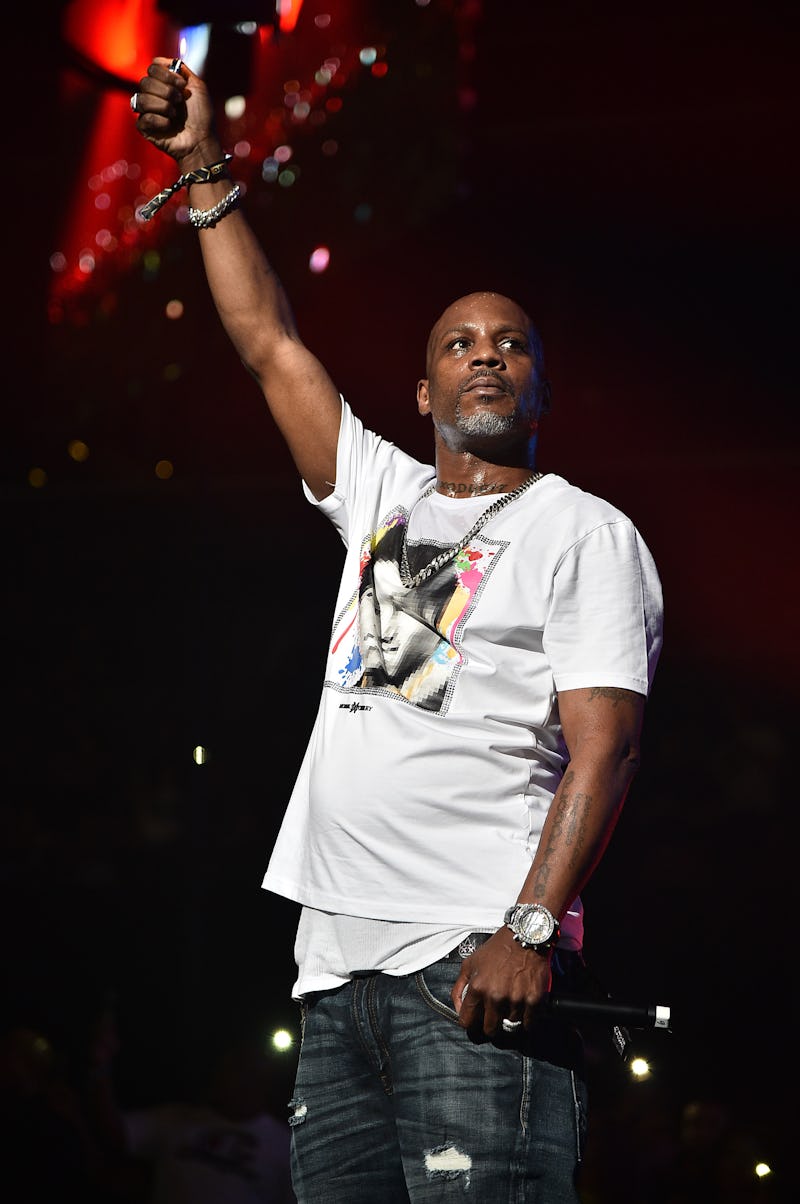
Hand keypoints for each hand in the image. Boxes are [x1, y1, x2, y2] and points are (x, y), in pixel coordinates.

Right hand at [132, 57, 219, 171]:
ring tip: (175, 115)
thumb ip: (182, 69)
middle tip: (180, 102)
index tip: (182, 85)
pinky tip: (169, 127)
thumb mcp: (197, 86)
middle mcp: (153, 94)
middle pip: (145, 81)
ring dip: (163, 106)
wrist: (201, 140)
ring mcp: (147, 110)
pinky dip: (160, 122)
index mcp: (164, 83)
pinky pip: (143, 118)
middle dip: (166, 91)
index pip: (153, 67)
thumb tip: (163, 60)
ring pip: (142, 98)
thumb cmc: (202, 116)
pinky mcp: (144, 127)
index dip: (166, 74)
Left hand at [452, 927, 552, 1039]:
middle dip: (491, 1025)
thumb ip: (459, 987)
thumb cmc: (497, 949)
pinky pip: (528, 1023)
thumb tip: (459, 1008)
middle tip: (495, 1015)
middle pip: (489, 1029)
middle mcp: (495, 996)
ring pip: (510, 1026)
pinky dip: (526, 1019)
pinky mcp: (534, 1000)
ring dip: (510, 1019)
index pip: (468, 1022)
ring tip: (511, 1004)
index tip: (476, 1020)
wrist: (524, 936)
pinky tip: (523, 1007)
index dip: (471, 1023)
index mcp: (478, 988)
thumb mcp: (470, 963)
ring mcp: (515, 999)